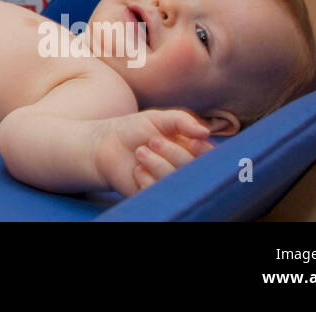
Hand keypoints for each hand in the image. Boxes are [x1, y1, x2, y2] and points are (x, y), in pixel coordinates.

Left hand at [92, 109, 214, 195]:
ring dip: (156, 163)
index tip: (190, 142)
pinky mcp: (152, 196)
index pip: (209, 157)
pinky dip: (146, 179)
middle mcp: (183, 170)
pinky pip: (158, 192)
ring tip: (140, 152)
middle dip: (172, 152)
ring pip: (175, 181)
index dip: (203, 152)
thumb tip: (205, 132)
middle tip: (152, 141)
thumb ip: (182, 121)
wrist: (106, 144)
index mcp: (190, 152)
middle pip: (193, 169)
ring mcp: (169, 184)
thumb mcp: (158, 118)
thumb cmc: (135, 129)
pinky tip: (137, 170)